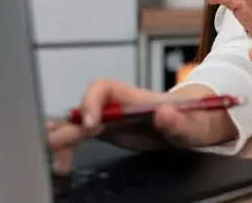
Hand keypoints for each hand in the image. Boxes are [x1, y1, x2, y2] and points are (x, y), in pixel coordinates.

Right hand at [46, 81, 235, 174]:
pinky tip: (62, 162)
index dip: (91, 101)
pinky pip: (81, 137)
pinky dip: (68, 148)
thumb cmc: (196, 118)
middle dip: (68, 126)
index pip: (104, 88)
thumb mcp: (194, 122)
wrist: (196, 123)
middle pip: (84, 109)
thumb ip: (180, 119)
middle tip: (55, 144)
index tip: (91, 123)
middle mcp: (118, 105)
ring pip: (77, 123)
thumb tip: (163, 113)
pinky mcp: (108, 132)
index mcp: (135, 98)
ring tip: (55, 159)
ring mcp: (110, 118)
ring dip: (62, 137)